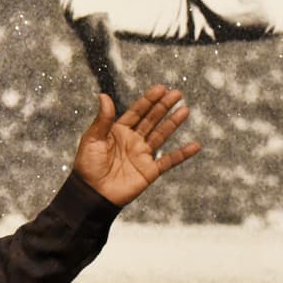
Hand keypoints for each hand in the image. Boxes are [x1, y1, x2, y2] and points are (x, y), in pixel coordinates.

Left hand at [73, 85, 199, 205]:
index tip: (161, 88)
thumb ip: (102, 119)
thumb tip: (104, 95)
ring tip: (185, 109)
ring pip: (161, 135)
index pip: (136, 112)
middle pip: (151, 120)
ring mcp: (142, 155)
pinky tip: (195, 145)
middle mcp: (132, 141)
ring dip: (173, 123)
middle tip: (177, 93)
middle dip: (163, 106)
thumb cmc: (87, 166)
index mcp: (117, 131)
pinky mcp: (149, 171)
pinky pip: (169, 161)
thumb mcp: (92, 139)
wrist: (92, 194)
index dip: (148, 100)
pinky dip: (182, 154)